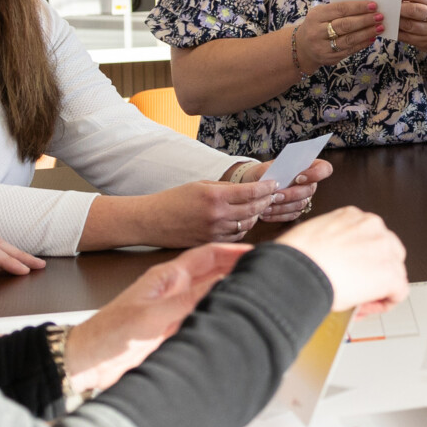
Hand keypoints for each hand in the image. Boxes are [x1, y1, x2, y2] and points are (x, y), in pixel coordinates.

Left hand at [62, 243, 249, 392]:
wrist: (87, 364)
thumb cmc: (108, 335)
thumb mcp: (152, 315)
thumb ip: (188, 300)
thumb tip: (222, 283)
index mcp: (166, 278)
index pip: (207, 256)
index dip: (232, 251)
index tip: (256, 252)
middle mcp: (174, 292)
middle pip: (214, 274)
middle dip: (239, 269)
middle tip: (266, 270)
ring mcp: (176, 312)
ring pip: (212, 296)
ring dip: (233, 292)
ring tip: (257, 292)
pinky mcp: (175, 332)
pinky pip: (205, 318)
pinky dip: (222, 314)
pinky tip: (235, 318)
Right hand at [140, 178, 282, 245]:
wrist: (152, 220)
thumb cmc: (174, 199)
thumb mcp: (200, 185)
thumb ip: (225, 188)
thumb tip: (249, 189)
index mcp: (215, 196)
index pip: (251, 192)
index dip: (266, 188)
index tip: (274, 184)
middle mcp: (217, 215)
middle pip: (253, 208)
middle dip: (266, 200)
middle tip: (272, 195)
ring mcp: (215, 231)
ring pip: (247, 224)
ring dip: (256, 215)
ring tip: (260, 207)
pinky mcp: (211, 242)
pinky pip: (236, 236)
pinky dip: (243, 228)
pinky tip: (245, 221)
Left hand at [240, 157, 333, 223]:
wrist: (256, 183)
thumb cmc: (264, 172)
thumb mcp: (266, 166)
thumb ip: (271, 169)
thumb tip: (275, 177)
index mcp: (308, 167)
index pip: (324, 169)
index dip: (315, 174)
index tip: (298, 178)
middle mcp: (310, 183)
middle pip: (309, 190)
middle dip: (292, 194)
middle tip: (276, 195)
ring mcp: (304, 198)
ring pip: (300, 204)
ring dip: (282, 206)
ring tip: (266, 206)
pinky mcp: (297, 210)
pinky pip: (291, 215)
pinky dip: (278, 215)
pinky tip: (266, 214)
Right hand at [275, 206, 409, 316]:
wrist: (296, 272)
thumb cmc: (295, 258)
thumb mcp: (312, 237)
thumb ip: (330, 244)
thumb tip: (329, 260)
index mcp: (353, 215)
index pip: (367, 236)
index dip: (359, 259)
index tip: (348, 273)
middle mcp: (373, 226)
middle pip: (386, 251)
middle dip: (373, 270)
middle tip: (355, 288)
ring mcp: (385, 249)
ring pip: (394, 270)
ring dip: (379, 287)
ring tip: (358, 301)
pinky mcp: (391, 274)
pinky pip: (399, 292)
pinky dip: (385, 303)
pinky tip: (365, 309)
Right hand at [300, 0, 382, 68]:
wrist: (302, 48)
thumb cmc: (316, 26)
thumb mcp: (320, 14)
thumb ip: (338, 10)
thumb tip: (365, 8)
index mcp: (316, 16)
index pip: (340, 9)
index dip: (358, 7)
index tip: (373, 5)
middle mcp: (317, 32)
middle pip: (345, 25)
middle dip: (365, 20)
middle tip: (380, 16)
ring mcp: (323, 47)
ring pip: (349, 40)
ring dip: (367, 33)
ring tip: (380, 27)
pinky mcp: (330, 58)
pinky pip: (350, 50)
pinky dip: (362, 44)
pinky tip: (372, 38)